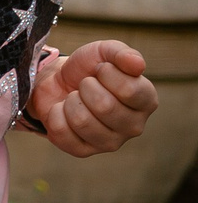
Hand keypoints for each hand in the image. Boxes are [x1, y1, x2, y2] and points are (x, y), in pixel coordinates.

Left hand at [30, 40, 158, 157]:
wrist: (57, 82)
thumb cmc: (87, 69)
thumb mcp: (103, 52)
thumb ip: (121, 53)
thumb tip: (137, 64)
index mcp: (146, 101)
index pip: (129, 90)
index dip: (106, 73)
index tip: (101, 70)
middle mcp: (134, 126)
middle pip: (105, 107)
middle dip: (86, 87)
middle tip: (85, 85)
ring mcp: (110, 142)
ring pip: (82, 121)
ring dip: (70, 102)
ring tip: (75, 98)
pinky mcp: (83, 151)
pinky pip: (62, 132)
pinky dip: (55, 115)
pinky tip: (63, 111)